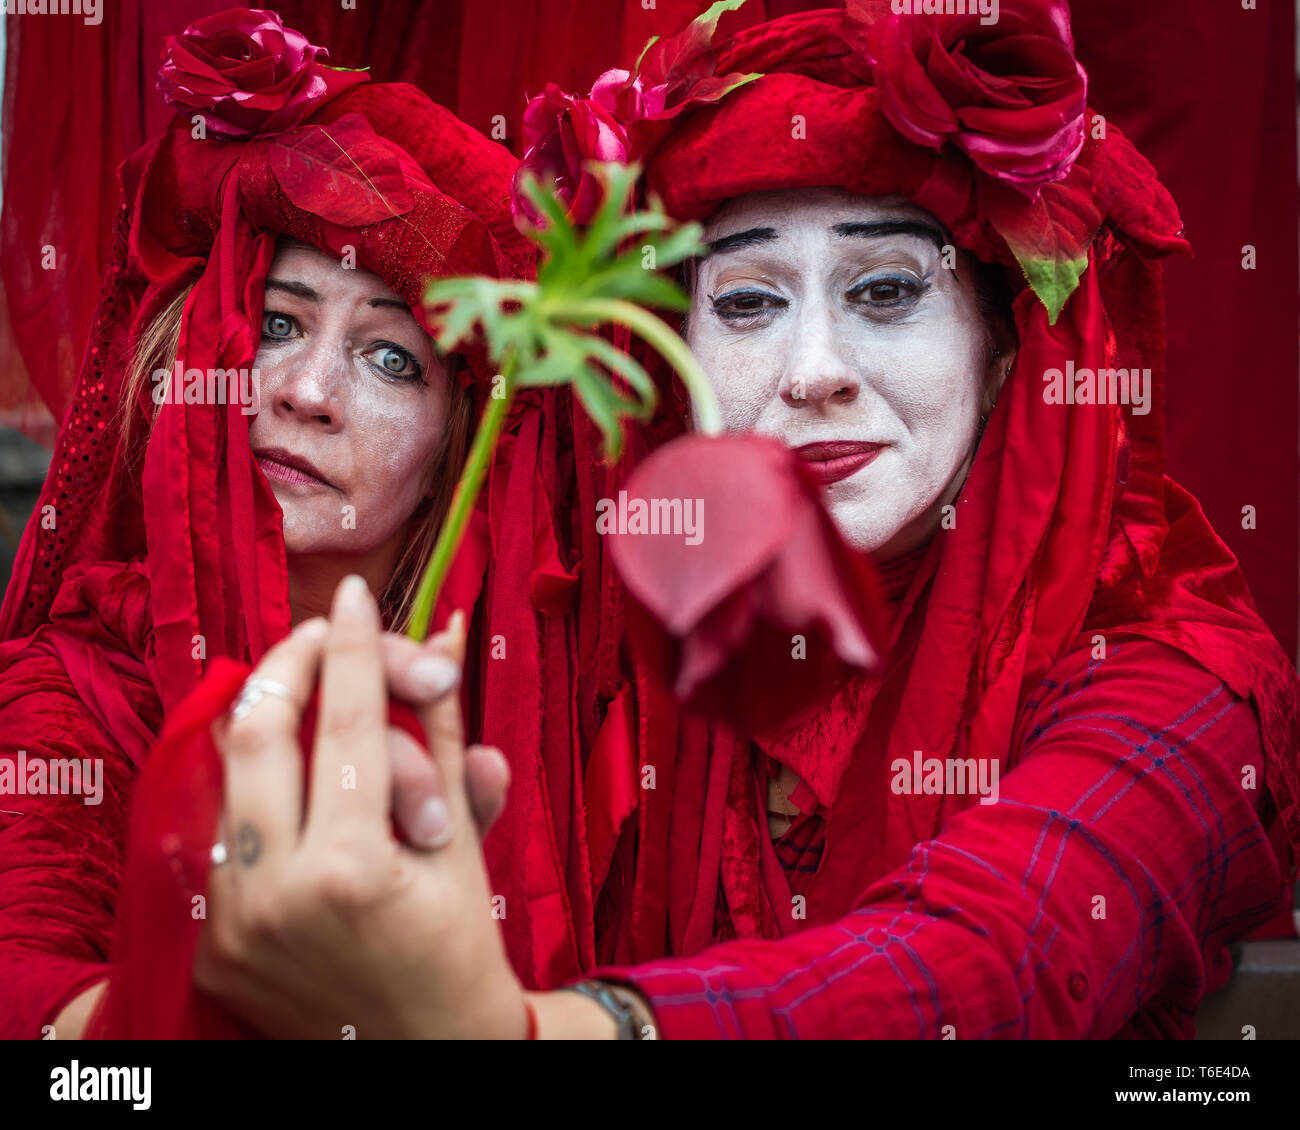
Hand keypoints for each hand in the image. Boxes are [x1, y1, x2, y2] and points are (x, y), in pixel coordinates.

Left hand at [194, 575, 526, 1038]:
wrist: (423, 1052)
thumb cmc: (459, 944)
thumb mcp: (461, 838)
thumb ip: (442, 733)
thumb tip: (443, 639)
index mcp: (354, 867)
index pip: (349, 723)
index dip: (355, 647)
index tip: (354, 596)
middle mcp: (278, 893)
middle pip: (256, 733)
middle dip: (287, 666)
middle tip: (317, 637)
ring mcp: (233, 923)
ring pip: (225, 778)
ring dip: (267, 726)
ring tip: (308, 701)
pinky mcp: (210, 943)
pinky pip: (221, 834)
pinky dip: (254, 791)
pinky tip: (289, 774)